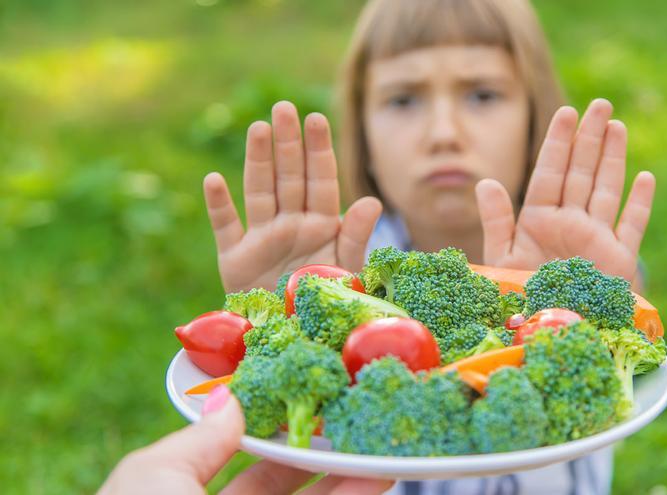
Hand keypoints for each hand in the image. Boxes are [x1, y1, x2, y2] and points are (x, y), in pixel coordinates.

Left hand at [98, 385, 392, 494]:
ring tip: (388, 455)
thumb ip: (197, 440)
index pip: (256, 473)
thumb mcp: (153, 477)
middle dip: (332, 461)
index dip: (290, 441)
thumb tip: (230, 398)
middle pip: (296, 493)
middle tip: (365, 427)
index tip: (322, 409)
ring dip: (354, 484)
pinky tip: (380, 482)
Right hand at [204, 101, 381, 292]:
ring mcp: (262, 239)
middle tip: (284, 108)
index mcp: (322, 226)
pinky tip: (213, 180)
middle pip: (289, 177)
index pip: (321, 180)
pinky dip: (219, 206)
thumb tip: (373, 201)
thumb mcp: (346, 272)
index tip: (316, 118)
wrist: (291, 339)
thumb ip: (356, 238)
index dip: (318, 150)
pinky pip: (225, 228)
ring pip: (259, 192)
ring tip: (258, 129)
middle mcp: (291, 225)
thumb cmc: (324, 304)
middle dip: (288, 143)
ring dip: (258, 161)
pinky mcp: (235, 259)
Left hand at [475, 99, 654, 284]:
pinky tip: (645, 176)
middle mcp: (569, 224)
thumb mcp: (502, 261)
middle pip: (580, 173)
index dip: (558, 143)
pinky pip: (631, 226)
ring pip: (606, 190)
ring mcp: (596, 239)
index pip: (550, 173)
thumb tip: (485, 182)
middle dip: (589, 139)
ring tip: (616, 126)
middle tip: (599, 104)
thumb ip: (497, 221)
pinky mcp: (618, 260)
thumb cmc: (521, 300)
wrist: (550, 335)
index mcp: (539, 220)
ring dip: (612, 159)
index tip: (566, 112)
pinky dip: (639, 203)